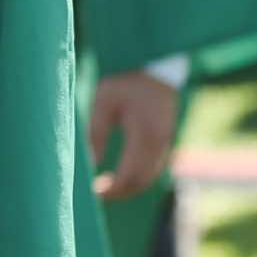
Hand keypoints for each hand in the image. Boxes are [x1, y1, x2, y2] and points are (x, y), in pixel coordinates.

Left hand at [89, 70, 179, 201]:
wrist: (154, 63)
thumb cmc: (125, 80)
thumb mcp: (103, 103)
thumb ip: (95, 134)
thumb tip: (89, 165)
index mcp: (144, 135)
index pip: (129, 176)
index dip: (112, 190)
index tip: (93, 193)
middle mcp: (160, 143)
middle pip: (141, 182)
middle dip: (120, 192)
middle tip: (97, 193)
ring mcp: (166, 141)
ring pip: (150, 177)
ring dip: (130, 186)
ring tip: (105, 186)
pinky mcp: (167, 138)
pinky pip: (155, 167)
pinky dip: (140, 176)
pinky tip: (121, 173)